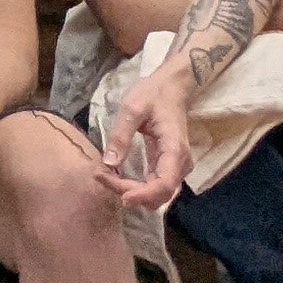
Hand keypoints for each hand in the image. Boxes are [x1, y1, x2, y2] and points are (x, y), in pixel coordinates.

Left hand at [103, 52, 194, 207]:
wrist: (172, 86)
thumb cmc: (154, 94)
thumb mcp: (132, 108)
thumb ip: (121, 135)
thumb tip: (108, 163)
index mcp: (174, 149)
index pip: (164, 185)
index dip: (143, 196)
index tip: (120, 196)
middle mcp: (180, 164)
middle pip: (159, 194)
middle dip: (131, 193)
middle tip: (101, 177)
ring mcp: (176, 167)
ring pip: (157, 194)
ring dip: (133, 193)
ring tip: (106, 177)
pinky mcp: (168, 165)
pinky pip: (155, 185)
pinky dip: (137, 187)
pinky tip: (117, 178)